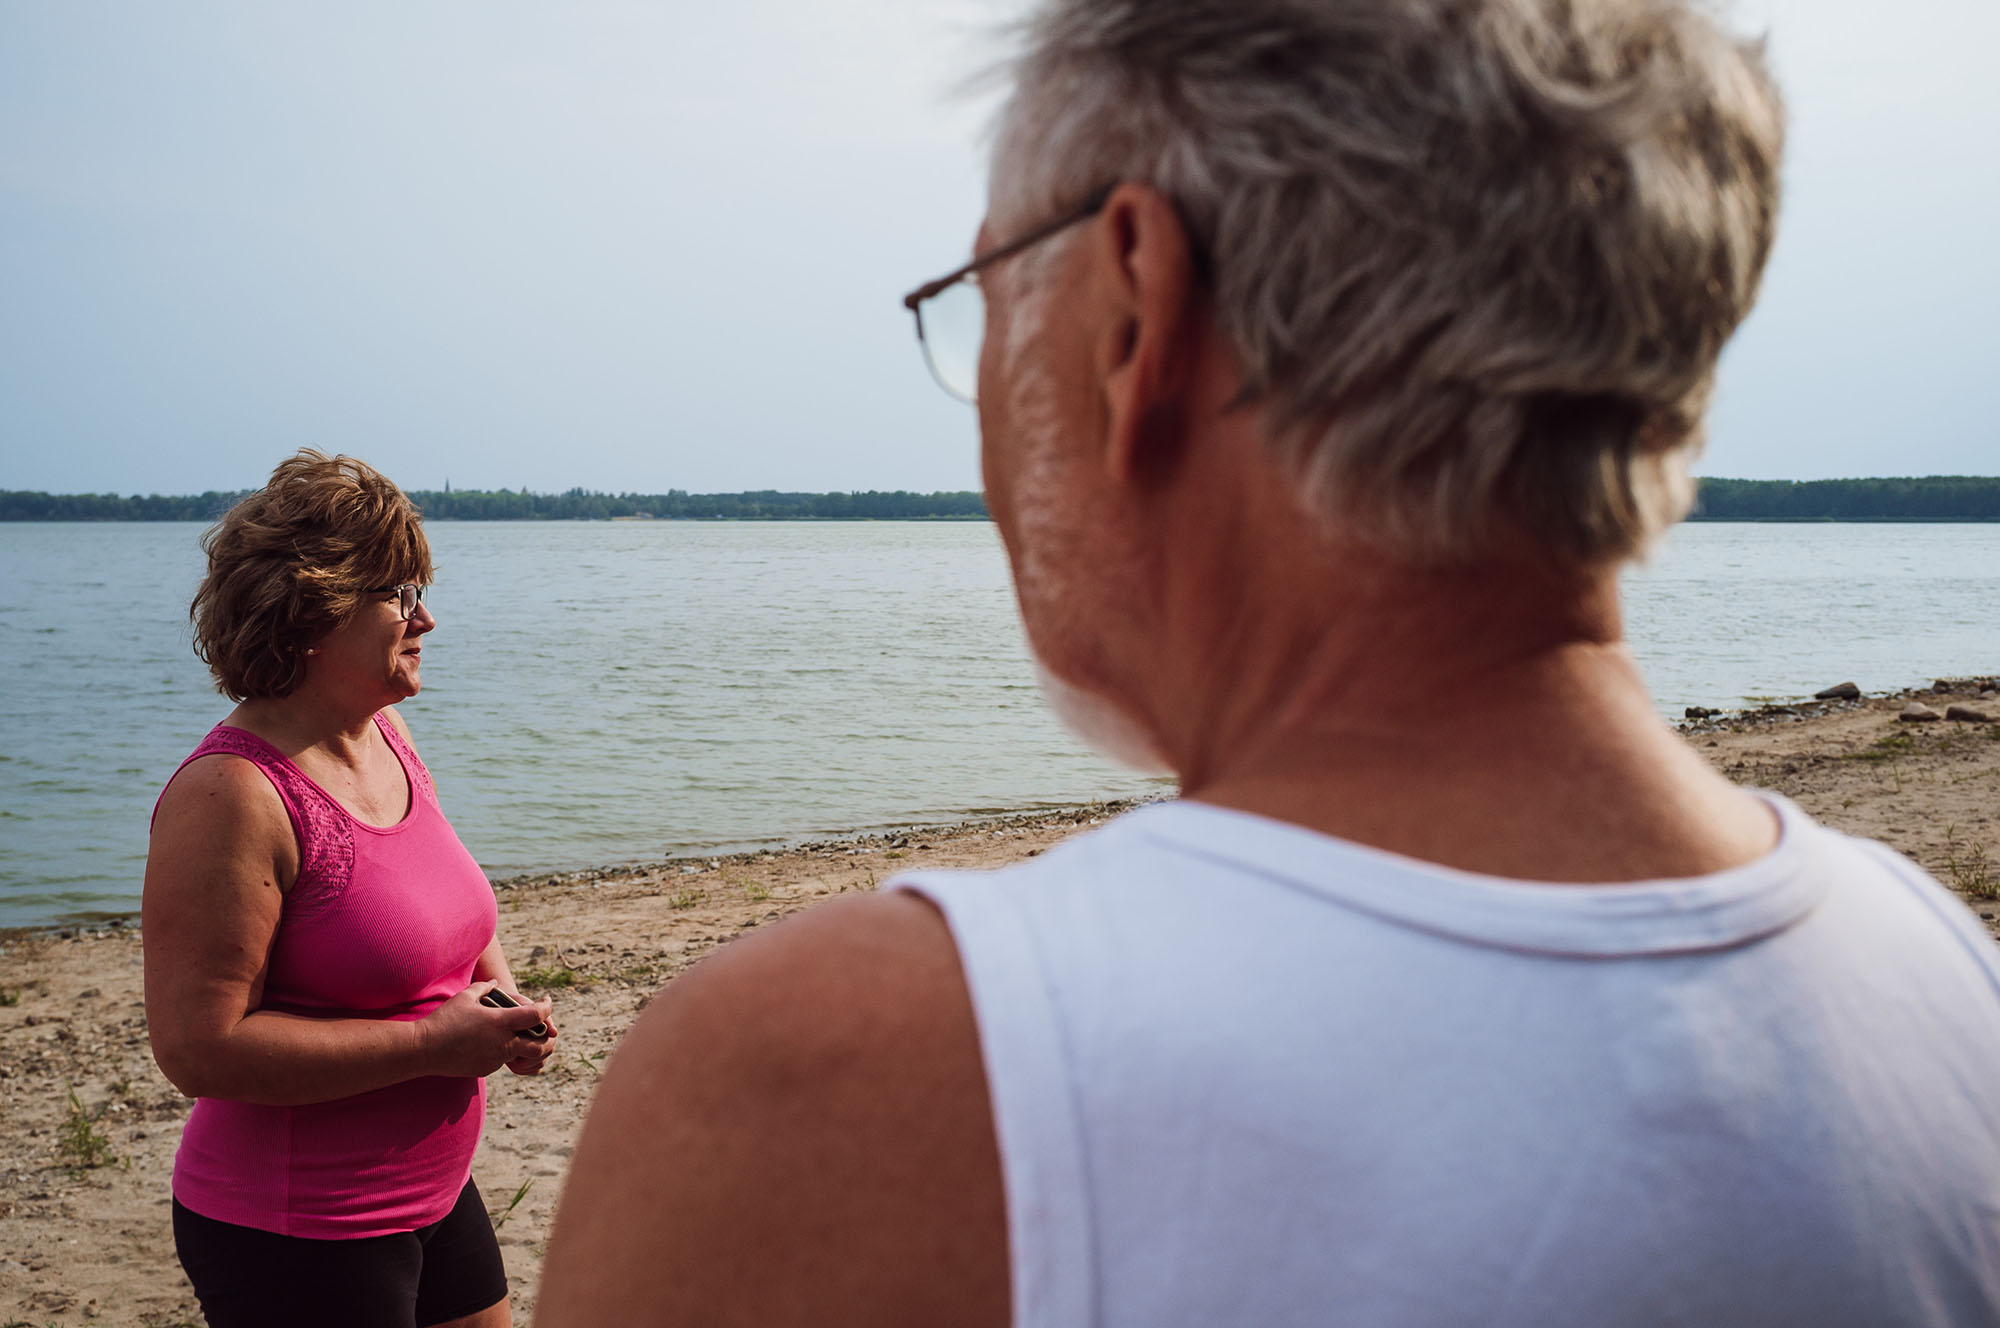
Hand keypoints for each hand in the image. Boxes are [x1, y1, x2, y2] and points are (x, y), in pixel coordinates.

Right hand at [422, 981, 556, 1077]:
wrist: (424, 1049)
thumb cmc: (444, 1020)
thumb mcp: (465, 997)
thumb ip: (485, 988)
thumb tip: (495, 983)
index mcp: (501, 1022)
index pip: (537, 1016)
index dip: (547, 1007)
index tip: (547, 1001)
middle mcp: (503, 1043)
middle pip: (541, 1046)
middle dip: (548, 1039)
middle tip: (546, 1029)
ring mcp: (495, 1059)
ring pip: (525, 1057)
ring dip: (531, 1050)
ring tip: (526, 1038)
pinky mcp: (486, 1069)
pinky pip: (504, 1061)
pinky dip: (508, 1053)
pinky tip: (498, 1044)